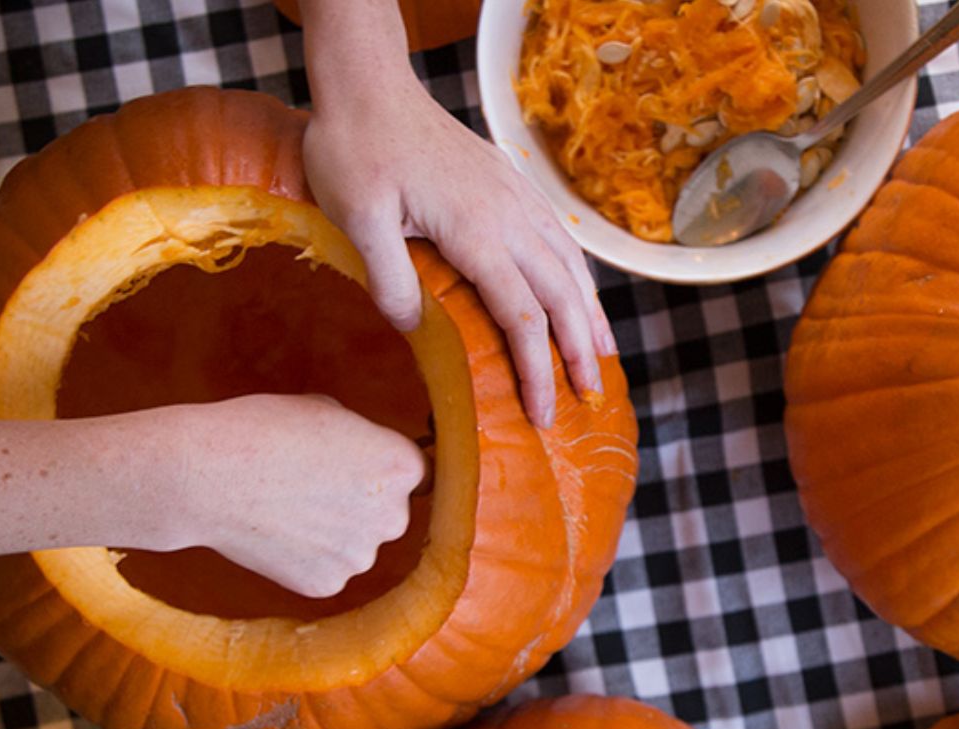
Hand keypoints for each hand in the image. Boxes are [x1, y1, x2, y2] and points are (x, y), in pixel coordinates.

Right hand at [161, 394, 425, 597]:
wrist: (205, 476)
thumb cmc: (261, 429)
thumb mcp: (326, 410)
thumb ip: (362, 439)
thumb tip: (369, 456)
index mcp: (402, 467)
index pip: (412, 472)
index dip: (378, 465)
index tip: (350, 463)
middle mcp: (394, 517)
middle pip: (389, 512)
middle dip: (360, 502)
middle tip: (312, 486)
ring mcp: (360, 557)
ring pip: (356, 543)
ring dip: (334, 532)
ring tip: (286, 508)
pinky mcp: (327, 585)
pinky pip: (326, 568)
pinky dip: (305, 557)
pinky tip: (276, 534)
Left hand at [301, 65, 613, 428]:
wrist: (369, 83)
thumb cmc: (354, 150)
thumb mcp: (356, 220)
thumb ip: (390, 278)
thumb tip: (416, 329)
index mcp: (476, 231)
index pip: (523, 317)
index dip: (538, 371)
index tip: (544, 414)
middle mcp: (508, 215)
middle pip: (562, 295)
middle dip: (581, 351)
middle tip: (591, 397)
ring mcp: (514, 196)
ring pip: (570, 264)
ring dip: (591, 314)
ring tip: (604, 354)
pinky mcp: (509, 182)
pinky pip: (560, 236)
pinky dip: (579, 274)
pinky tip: (580, 293)